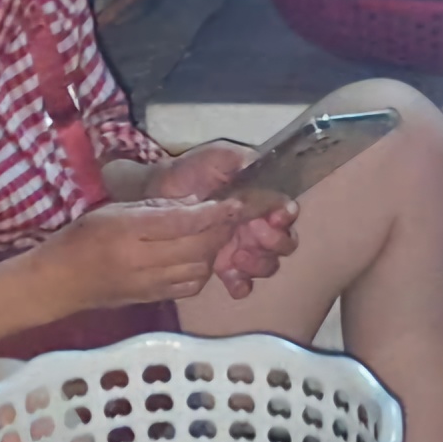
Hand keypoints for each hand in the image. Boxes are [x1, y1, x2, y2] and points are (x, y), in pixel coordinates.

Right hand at [36, 197, 243, 308]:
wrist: (60, 282)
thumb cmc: (82, 238)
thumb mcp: (113, 210)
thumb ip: (155, 207)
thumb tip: (195, 203)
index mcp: (129, 232)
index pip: (183, 222)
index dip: (213, 212)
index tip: (234, 202)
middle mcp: (143, 261)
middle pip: (198, 247)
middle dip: (220, 231)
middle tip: (230, 217)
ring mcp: (150, 284)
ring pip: (199, 269)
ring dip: (213, 252)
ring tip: (213, 235)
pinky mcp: (153, 299)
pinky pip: (190, 287)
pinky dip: (202, 272)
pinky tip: (197, 259)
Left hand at [145, 141, 298, 298]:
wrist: (156, 194)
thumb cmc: (189, 173)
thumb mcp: (217, 157)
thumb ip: (242, 160)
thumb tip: (264, 169)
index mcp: (260, 202)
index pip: (286, 213)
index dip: (285, 217)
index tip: (274, 217)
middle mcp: (257, 227)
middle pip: (285, 244)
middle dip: (274, 243)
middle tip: (252, 235)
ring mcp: (241, 249)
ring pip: (268, 265)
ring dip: (259, 264)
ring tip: (237, 257)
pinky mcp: (222, 267)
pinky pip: (242, 284)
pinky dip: (241, 284)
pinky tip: (229, 278)